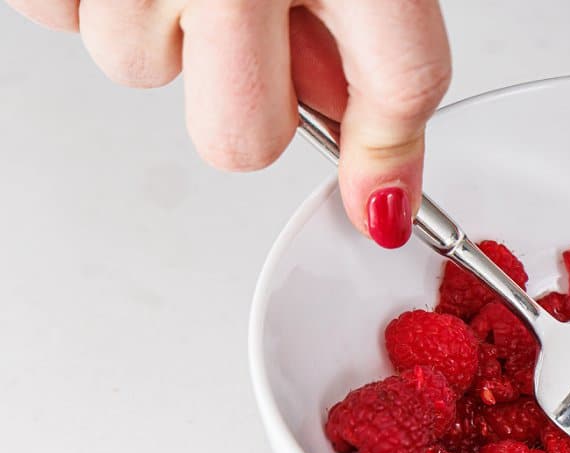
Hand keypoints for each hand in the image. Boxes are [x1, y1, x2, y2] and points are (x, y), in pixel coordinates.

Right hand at [7, 0, 451, 248]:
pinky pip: (60, 17)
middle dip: (248, 105)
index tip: (382, 208)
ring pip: (137, 70)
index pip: (402, 84)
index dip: (391, 160)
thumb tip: (370, 174)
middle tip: (242, 27)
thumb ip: (370, 42)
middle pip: (240, 138)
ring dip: (164, 31)